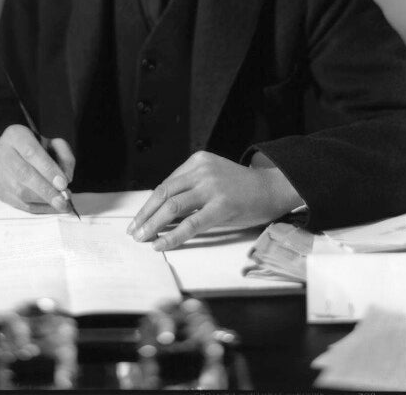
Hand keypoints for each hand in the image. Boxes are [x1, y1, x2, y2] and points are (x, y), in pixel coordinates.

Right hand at [0, 124, 75, 212]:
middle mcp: (1, 152)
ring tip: (60, 204)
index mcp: (15, 135)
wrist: (19, 153)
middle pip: (23, 174)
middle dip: (46, 190)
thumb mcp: (55, 144)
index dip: (48, 169)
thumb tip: (66, 179)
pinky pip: (18, 203)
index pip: (31, 152)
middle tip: (63, 200)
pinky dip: (38, 208)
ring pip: (19, 191)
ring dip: (43, 200)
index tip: (63, 183)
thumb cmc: (40, 148)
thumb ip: (65, 157)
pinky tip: (51, 207)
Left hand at [127, 151, 302, 250]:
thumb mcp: (212, 177)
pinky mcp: (222, 206)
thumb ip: (190, 187)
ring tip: (143, 239)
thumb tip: (161, 212)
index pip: (165, 184)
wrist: (271, 188)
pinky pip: (191, 224)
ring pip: (172, 207)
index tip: (138, 218)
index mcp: (197, 161)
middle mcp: (201, 171)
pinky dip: (172, 236)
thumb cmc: (240, 187)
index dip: (149, 204)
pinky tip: (161, 244)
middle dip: (145, 215)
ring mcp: (212, 187)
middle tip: (133, 231)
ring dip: (153, 225)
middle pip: (164, 194)